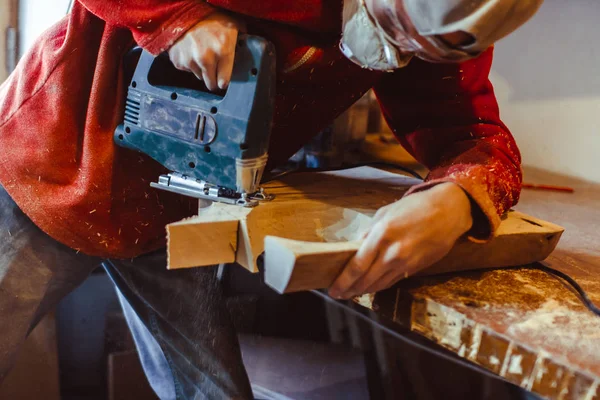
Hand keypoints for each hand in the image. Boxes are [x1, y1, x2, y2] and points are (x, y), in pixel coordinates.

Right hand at [168, 12, 244, 90]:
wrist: (185, 11)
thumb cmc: (211, 18)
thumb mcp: (233, 26)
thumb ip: (242, 42)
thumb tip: (250, 51)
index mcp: (223, 51)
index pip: (224, 81)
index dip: (224, 81)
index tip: (223, 79)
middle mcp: (206, 58)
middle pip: (211, 84)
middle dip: (213, 78)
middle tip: (213, 68)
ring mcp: (190, 60)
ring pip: (199, 76)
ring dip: (201, 69)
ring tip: (201, 53)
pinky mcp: (178, 61)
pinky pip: (187, 69)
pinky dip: (189, 63)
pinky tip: (191, 51)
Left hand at [328, 182, 472, 298]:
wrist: (448, 211)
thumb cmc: (415, 207)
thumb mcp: (385, 213)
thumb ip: (369, 232)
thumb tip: (356, 247)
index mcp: (382, 235)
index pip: (357, 265)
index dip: (343, 281)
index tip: (333, 289)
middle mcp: (392, 253)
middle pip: (366, 280)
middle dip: (350, 290)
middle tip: (338, 294)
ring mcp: (405, 263)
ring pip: (379, 284)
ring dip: (363, 291)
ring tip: (351, 294)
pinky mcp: (415, 269)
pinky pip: (393, 281)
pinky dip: (379, 286)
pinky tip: (370, 288)